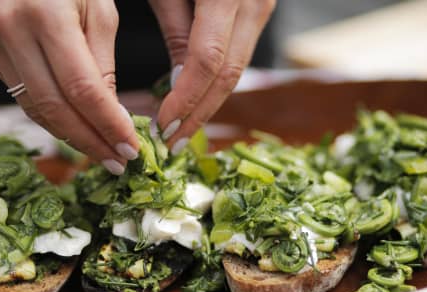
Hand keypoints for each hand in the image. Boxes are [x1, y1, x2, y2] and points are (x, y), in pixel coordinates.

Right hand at [0, 0, 138, 174]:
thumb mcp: (101, 11)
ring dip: (72, 137)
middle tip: (118, 162)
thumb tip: (113, 119)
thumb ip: (104, 65)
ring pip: (36, 109)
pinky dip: (54, 119)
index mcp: (46, 14)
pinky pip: (25, 98)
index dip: (108, 124)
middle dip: (90, 141)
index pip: (82, 88)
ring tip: (101, 152)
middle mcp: (12, 31)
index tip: (130, 148)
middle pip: (54, 107)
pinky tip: (77, 130)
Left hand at [149, 0, 275, 151]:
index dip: (186, 98)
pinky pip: (239, 52)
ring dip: (209, 102)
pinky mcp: (260, 9)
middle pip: (230, 73)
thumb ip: (175, 31)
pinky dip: (217, 80)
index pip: (208, 61)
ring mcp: (263, 6)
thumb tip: (178, 83)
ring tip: (182, 128)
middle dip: (199, 113)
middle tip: (173, 143)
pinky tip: (197, 99)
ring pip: (238, 67)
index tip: (163, 126)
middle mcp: (253, 2)